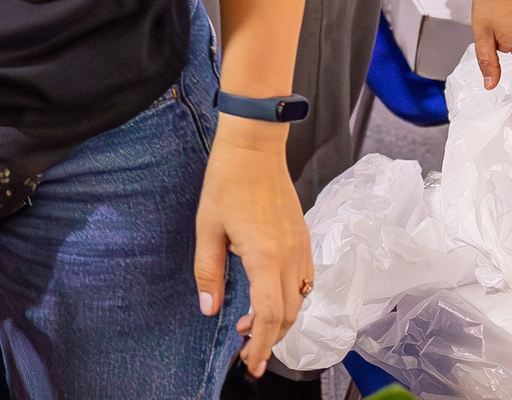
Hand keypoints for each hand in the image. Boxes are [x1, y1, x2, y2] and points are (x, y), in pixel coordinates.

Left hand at [195, 120, 311, 378]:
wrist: (255, 149)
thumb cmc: (227, 183)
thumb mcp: (207, 228)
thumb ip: (208, 271)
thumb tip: (209, 309)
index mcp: (265, 256)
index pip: (270, 315)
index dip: (261, 344)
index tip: (251, 362)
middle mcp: (290, 257)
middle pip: (288, 315)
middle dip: (270, 339)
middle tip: (247, 352)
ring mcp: (301, 249)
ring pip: (298, 300)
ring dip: (279, 320)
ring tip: (251, 326)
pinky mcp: (304, 241)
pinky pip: (304, 281)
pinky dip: (289, 299)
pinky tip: (268, 296)